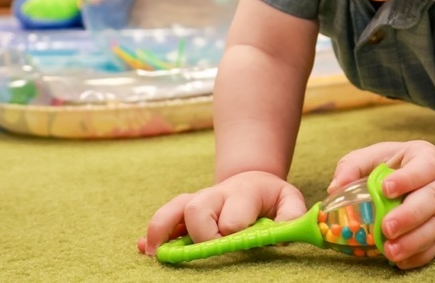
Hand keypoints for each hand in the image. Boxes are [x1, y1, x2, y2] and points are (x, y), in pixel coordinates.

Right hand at [137, 170, 306, 255]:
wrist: (252, 180)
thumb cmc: (270, 198)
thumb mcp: (288, 200)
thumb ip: (291, 214)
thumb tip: (281, 237)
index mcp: (244, 193)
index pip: (233, 217)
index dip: (233, 233)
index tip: (240, 244)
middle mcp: (216, 195)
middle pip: (197, 208)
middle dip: (200, 233)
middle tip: (210, 250)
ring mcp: (198, 202)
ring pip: (174, 209)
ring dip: (163, 231)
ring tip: (157, 254)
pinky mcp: (184, 211)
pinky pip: (164, 218)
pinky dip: (152, 234)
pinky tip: (143, 248)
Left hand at [330, 141, 434, 269]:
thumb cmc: (400, 166)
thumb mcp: (380, 156)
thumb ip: (355, 165)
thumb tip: (335, 187)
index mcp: (428, 158)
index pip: (423, 166)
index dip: (406, 178)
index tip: (385, 188)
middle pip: (432, 198)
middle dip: (409, 215)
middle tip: (387, 228)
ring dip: (414, 241)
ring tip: (390, 251)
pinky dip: (419, 255)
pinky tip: (400, 261)